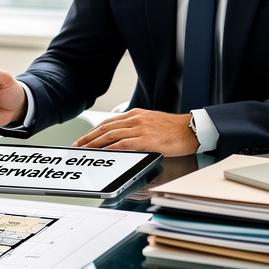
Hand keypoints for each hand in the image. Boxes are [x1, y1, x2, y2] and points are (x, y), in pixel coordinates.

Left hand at [73, 108, 200, 155]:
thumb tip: (123, 138)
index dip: (94, 131)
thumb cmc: (174, 129)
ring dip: (95, 143)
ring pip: (111, 135)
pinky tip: (103, 153)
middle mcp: (135, 119)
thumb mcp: (151, 122)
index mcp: (136, 115)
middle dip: (89, 137)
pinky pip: (124, 144)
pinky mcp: (146, 139)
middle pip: (106, 128)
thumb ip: (137, 127)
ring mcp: (140, 128)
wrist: (191, 129)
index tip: (84, 138)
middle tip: (78, 145)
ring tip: (85, 150)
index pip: (109, 122)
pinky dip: (111, 148)